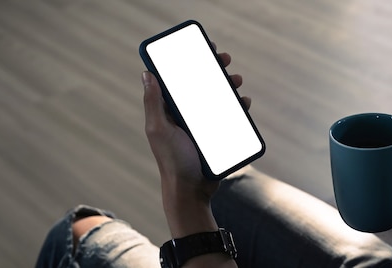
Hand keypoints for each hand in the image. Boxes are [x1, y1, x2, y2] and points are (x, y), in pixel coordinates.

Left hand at [142, 50, 248, 238]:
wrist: (192, 191)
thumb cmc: (172, 161)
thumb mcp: (159, 130)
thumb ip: (153, 103)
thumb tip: (146, 73)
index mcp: (168, 109)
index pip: (177, 77)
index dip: (188, 60)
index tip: (201, 46)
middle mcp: (184, 114)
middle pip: (199, 83)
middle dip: (212, 68)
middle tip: (224, 59)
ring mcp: (201, 124)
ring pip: (216, 96)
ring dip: (227, 84)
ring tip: (236, 79)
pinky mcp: (215, 134)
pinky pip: (228, 114)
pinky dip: (237, 105)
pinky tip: (244, 101)